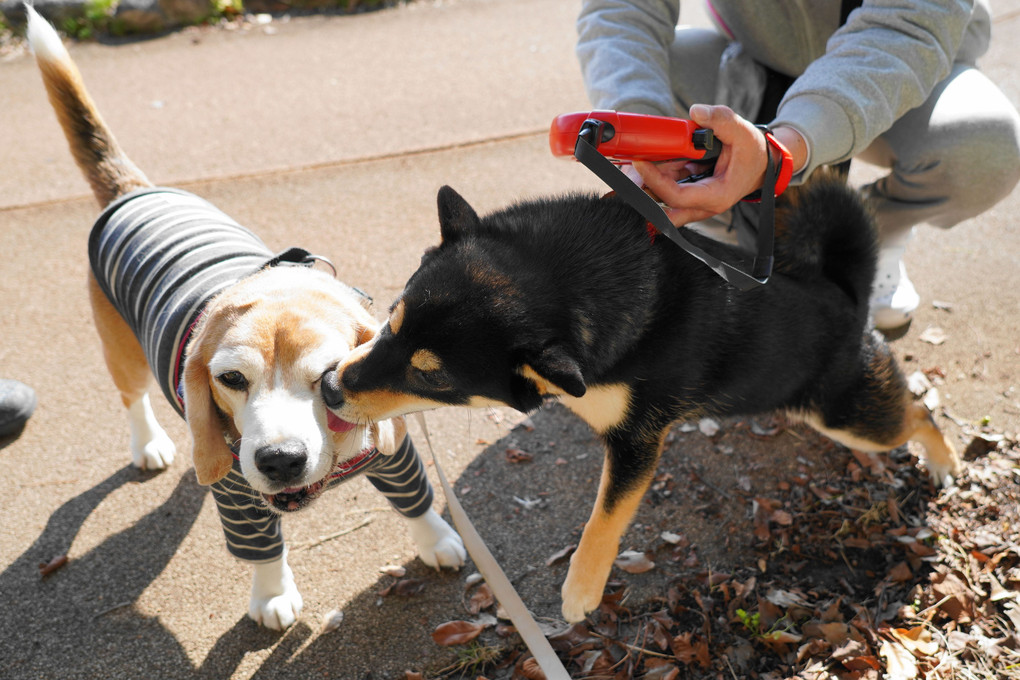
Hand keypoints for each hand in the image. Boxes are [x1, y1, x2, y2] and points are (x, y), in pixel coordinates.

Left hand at [630, 105, 787, 226]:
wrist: (762, 164)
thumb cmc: (753, 152)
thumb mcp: (742, 131)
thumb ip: (721, 119)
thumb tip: (697, 111)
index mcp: (716, 196)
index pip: (677, 196)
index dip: (655, 180)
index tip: (640, 161)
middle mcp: (703, 206)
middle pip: (663, 208)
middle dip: (645, 189)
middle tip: (632, 165)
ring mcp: (695, 205)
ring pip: (662, 202)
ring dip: (649, 182)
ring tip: (640, 159)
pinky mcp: (689, 196)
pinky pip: (667, 192)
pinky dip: (658, 177)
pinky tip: (653, 160)